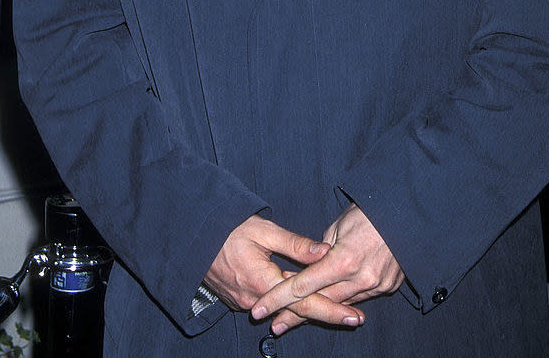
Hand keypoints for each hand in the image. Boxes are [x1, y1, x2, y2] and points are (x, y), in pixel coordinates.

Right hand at [204, 214, 364, 328]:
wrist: (193, 238)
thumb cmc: (228, 229)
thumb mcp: (263, 230)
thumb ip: (295, 244)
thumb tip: (325, 251)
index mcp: (262, 281)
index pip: (303, 301)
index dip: (330, 309)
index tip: (353, 315)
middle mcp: (254, 299)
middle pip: (298, 311)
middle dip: (328, 314)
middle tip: (355, 318)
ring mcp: (245, 303)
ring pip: (284, 310)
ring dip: (309, 310)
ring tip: (339, 311)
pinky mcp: (240, 301)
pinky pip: (270, 306)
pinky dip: (289, 305)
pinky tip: (307, 302)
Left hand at [251, 204, 403, 334]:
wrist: (405, 215)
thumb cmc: (367, 214)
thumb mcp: (338, 226)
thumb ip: (320, 251)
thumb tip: (308, 266)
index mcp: (342, 260)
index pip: (303, 285)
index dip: (279, 298)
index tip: (261, 309)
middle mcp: (359, 278)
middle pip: (319, 302)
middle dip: (295, 314)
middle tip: (275, 325)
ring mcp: (375, 285)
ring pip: (340, 304)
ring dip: (319, 310)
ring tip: (295, 318)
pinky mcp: (387, 287)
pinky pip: (359, 297)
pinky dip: (344, 299)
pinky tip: (331, 302)